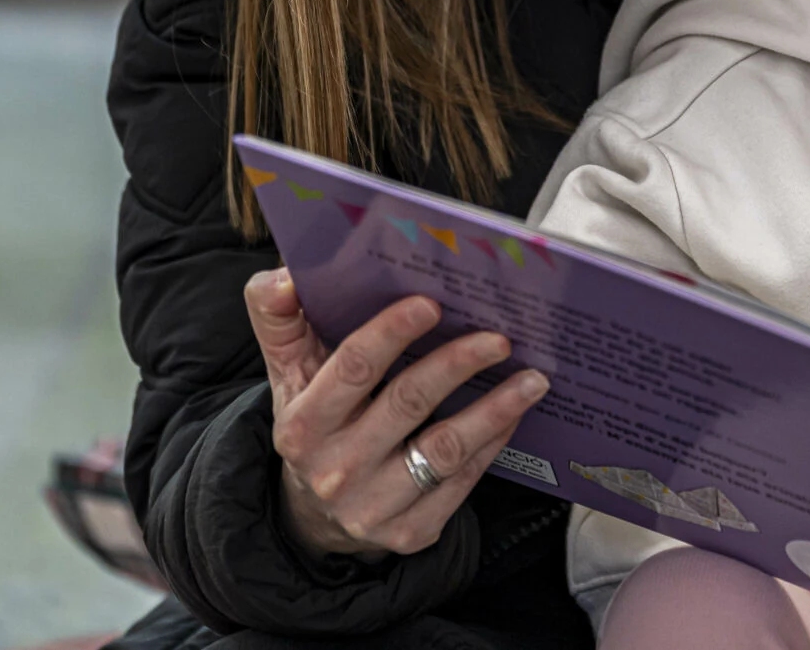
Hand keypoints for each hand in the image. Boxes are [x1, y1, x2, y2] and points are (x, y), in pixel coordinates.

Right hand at [247, 269, 549, 558]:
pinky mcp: (410, 532)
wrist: (315, 512)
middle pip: (407, 403)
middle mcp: (335, 470)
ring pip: (444, 449)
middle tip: (499, 337)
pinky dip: (493, 443)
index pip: (353, 368)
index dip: (392, 332)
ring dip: (494, 409)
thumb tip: (283, 277)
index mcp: (303, 424)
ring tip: (531, 378)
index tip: (432, 303)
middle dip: (457, 364)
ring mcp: (374, 507)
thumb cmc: (315, 421)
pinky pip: (462, 481)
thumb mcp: (287, 372)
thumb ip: (278, 319)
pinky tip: (515, 413)